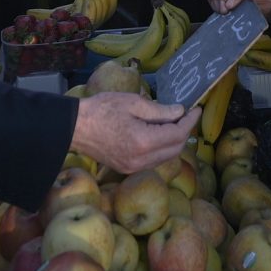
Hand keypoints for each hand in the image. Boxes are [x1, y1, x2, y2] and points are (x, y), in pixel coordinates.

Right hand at [70, 93, 200, 173]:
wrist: (75, 128)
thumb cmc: (101, 110)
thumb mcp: (132, 103)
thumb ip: (159, 110)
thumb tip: (179, 112)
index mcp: (144, 142)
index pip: (178, 134)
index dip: (190, 121)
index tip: (196, 109)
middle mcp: (141, 160)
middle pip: (175, 149)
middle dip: (184, 132)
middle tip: (187, 115)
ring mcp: (133, 167)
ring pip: (165, 157)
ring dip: (174, 141)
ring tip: (174, 122)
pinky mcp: (126, 168)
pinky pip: (152, 160)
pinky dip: (161, 148)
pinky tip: (159, 134)